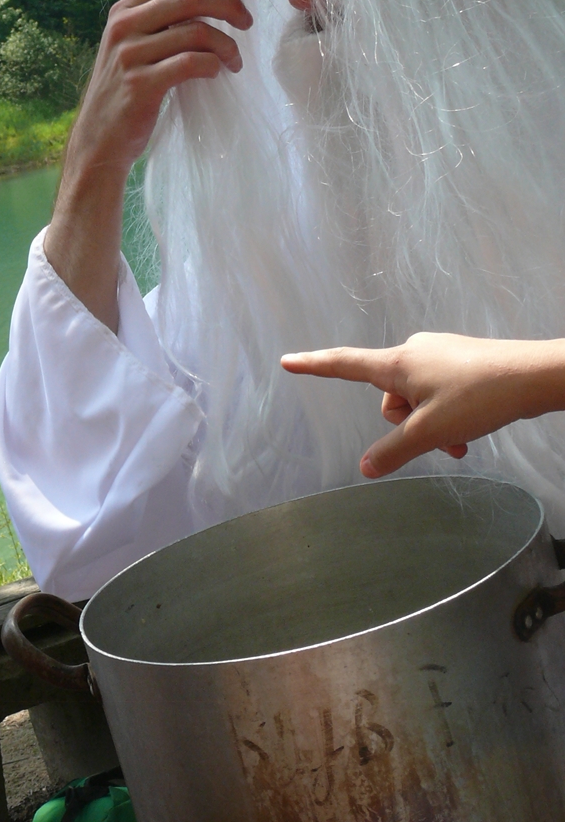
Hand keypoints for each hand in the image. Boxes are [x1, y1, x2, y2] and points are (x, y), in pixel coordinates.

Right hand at [44, 0, 252, 328]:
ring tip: (235, 61)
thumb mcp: (129, 50)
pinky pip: (191, 62)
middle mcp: (123, 29)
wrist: (98, 144)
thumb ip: (155, 24)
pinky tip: (220, 73)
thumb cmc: (122, 97)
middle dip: (228, 6)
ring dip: (226, 44)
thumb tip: (205, 2)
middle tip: (247, 23)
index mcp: (121, 13)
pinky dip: (214, 64)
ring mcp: (130, 56)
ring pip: (196, 31)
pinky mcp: (141, 85)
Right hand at [281, 333, 564, 477]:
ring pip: (416, 398)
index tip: (288, 362)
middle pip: (389, 396)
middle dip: (407, 424)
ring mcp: (438, 354)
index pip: (344, 364)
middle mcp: (414, 352)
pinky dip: (446, 414)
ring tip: (459, 440)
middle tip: (439, 440)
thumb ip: (394, 450)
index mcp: (397, 364)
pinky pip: (438, 391)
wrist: (534, 376)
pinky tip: (468, 429)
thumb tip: (365, 468)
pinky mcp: (460, 360)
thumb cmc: (479, 397)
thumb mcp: (430, 431)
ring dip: (430, 424)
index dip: (313, 366)